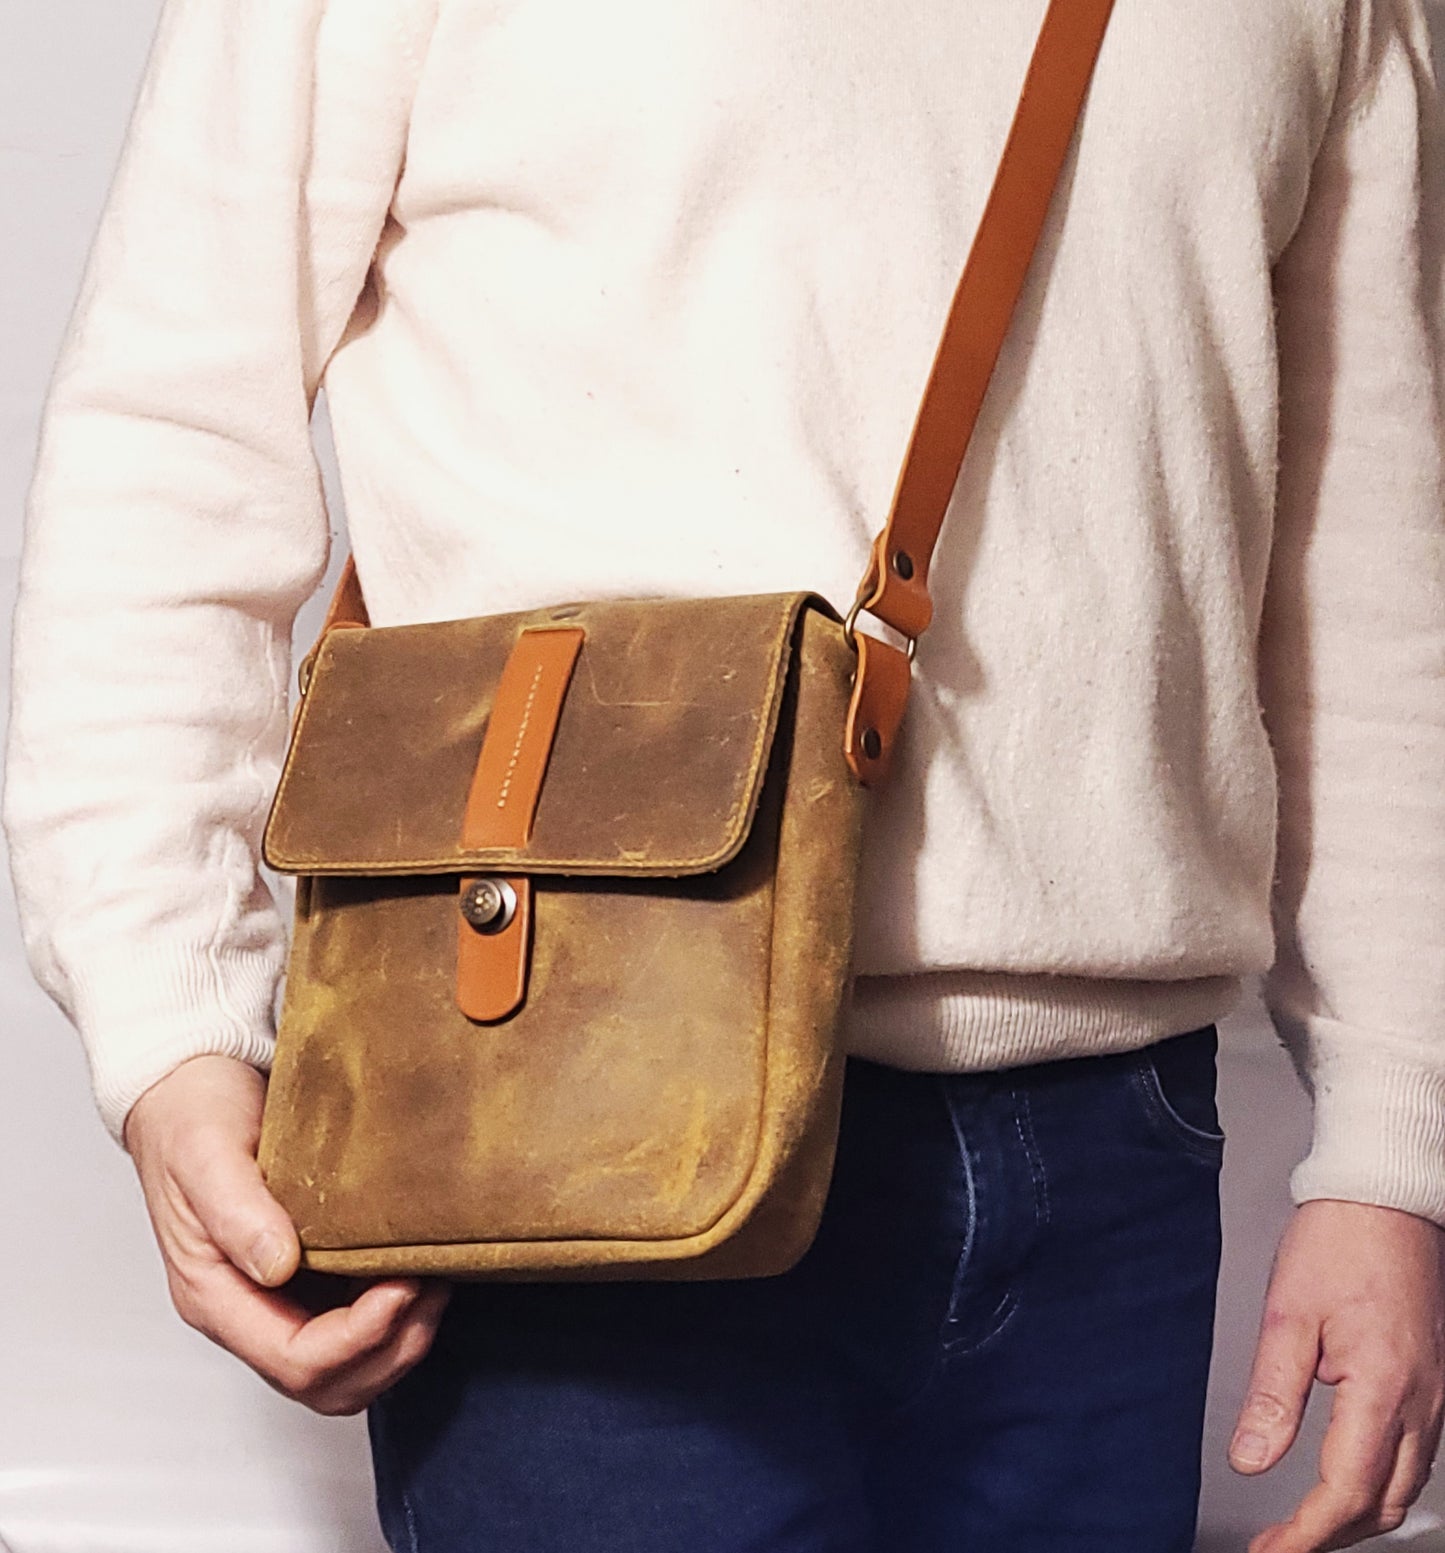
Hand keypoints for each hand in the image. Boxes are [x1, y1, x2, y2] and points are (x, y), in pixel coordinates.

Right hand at [124, 1053, 450, 1414]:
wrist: (189, 1085)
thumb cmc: (191, 1117)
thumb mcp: (205, 1153)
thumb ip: (237, 1212)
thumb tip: (278, 1265)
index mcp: (215, 1296)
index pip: (296, 1360)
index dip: (359, 1337)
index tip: (402, 1286)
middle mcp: (248, 1308)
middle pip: (328, 1383)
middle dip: (390, 1348)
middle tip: (431, 1286)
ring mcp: (278, 1298)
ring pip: (350, 1367)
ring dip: (402, 1338)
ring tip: (435, 1279)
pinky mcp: (308, 1276)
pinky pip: (358, 1325)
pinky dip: (399, 1313)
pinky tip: (422, 1267)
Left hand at [1232, 1198, 1444, 1550]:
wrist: (1384, 1198)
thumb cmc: (1338, 1242)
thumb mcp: (1288, 1313)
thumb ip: (1271, 1394)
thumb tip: (1250, 1459)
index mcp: (1385, 1388)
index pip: (1346, 1491)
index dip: (1305, 1534)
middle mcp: (1422, 1401)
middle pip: (1383, 1503)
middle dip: (1331, 1534)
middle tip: (1278, 1545)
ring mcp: (1434, 1394)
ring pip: (1404, 1484)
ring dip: (1357, 1515)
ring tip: (1303, 1525)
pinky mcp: (1432, 1381)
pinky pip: (1415, 1455)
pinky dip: (1378, 1483)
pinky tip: (1346, 1480)